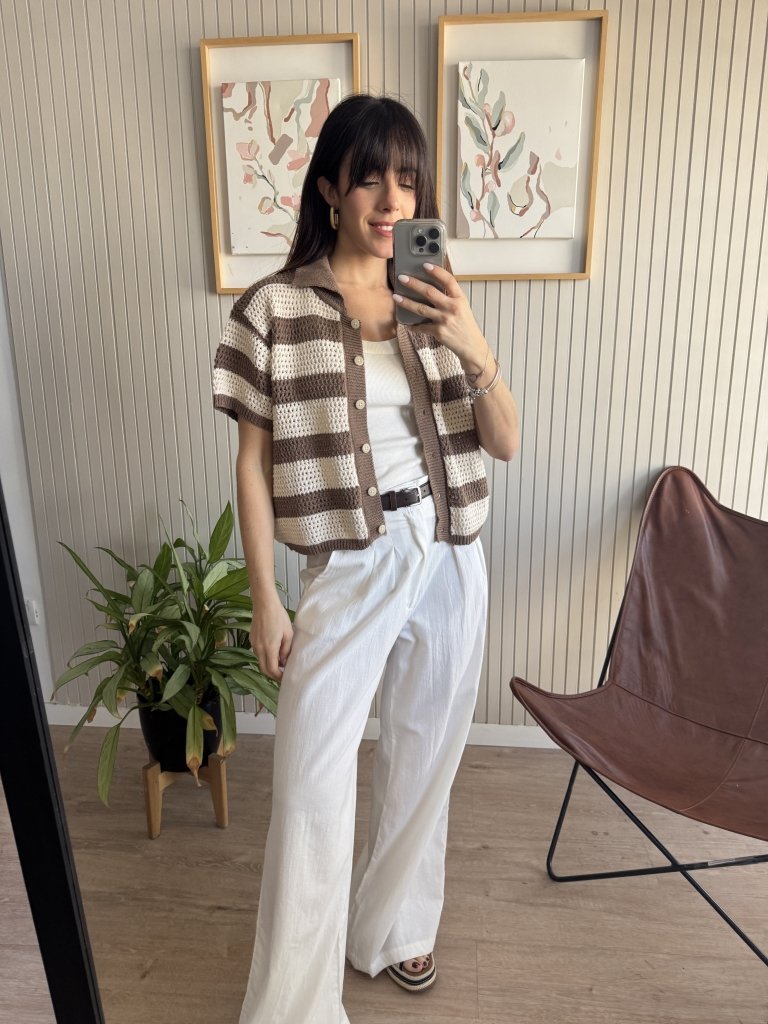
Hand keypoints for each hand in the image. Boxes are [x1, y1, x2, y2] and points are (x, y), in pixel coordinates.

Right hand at [250, 592, 293, 680]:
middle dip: (273, 675)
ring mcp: (253, 644)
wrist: (264, 603)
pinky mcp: (252, 639)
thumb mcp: (288, 634)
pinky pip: (258, 653)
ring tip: (280, 662)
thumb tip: (284, 661)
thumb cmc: (278, 617)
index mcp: (269, 648)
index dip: (278, 677)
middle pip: (264, 669)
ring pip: (260, 661)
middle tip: (282, 674)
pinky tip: (273, 652)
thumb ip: (286, 650)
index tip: (285, 678)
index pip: (272, 670)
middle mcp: (259, 648)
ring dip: (269, 665)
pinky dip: (265, 657)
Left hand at [393, 263, 490, 377]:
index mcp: (460, 298)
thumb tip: (432, 286)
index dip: (437, 271)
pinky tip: (406, 323)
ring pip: (421, 308)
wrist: (472, 346)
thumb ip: (450, 297)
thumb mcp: (462, 307)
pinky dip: (413, 326)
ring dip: (406, 302)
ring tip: (396, 297)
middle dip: (414, 284)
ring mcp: (445, 320)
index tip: (425, 265)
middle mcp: (452, 307)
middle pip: (430, 292)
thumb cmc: (465, 325)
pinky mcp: (439, 332)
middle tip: (402, 278)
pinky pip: (421, 327)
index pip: (449, 280)